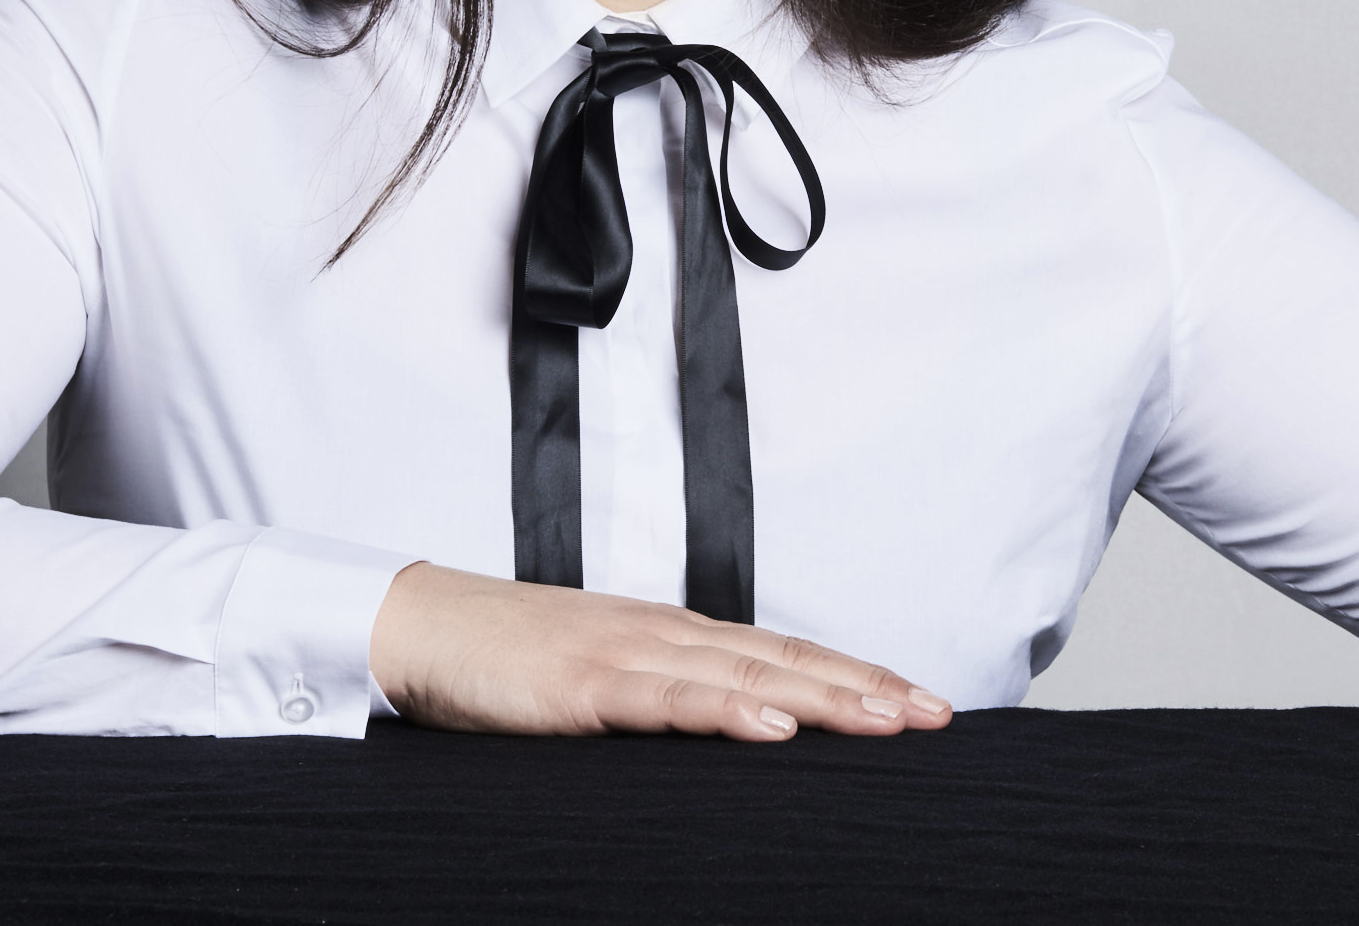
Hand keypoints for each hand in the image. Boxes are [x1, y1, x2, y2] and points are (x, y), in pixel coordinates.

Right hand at [365, 562, 954, 742]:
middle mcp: (667, 635)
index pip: (786, 654)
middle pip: (785, 659)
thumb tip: (738, 733)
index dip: (857, 676)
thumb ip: (667, 699)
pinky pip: (666, 698)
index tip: (920, 704)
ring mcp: (628, 655)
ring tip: (883, 720)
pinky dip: (724, 709)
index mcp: (677, 636)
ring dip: (820, 697)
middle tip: (934, 715)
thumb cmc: (511, 660)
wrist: (424, 626)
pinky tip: (771, 725)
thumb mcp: (606, 679)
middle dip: (866, 687)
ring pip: (743, 675)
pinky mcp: (583, 685)